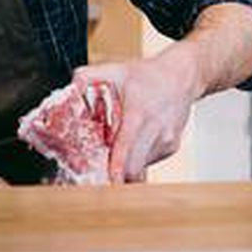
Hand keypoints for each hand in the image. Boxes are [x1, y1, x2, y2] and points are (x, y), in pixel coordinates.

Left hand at [73, 46, 203, 183]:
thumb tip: (70, 88)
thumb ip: (87, 76)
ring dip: (127, 163)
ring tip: (120, 143)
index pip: (127, 147)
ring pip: (142, 165)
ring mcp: (167, 141)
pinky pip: (150, 160)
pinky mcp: (172, 147)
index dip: (117, 167)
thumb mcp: (115, 70)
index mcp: (139, 114)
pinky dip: (138, 157)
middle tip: (101, 171)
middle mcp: (156, 130)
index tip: (109, 181)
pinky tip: (135, 139)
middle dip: (116, 173)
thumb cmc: (147, 75)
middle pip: (135, 166)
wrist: (182, 76)